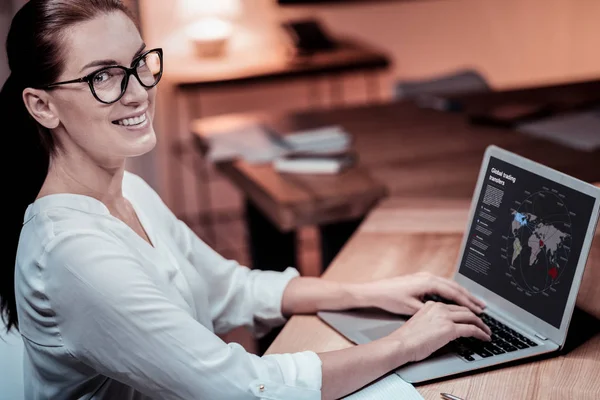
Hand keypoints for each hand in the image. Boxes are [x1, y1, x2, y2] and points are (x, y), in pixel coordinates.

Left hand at [360, 272, 485, 315]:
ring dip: (462, 293)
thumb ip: (429, 310)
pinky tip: (456, 298)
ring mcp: (425, 276)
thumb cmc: (390, 298)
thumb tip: (444, 315)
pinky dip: (452, 291)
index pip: (453, 292)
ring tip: (474, 302)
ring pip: (449, 284)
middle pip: (454, 286)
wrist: (375, 290)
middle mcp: (428, 276)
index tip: (479, 310)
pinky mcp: (421, 279)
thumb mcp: (410, 307)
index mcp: (428, 282)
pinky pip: (442, 284)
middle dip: (470, 297)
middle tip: (483, 306)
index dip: (467, 302)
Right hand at [383, 301, 491, 361]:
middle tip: (483, 324)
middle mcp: (439, 308)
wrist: (401, 344)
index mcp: (431, 305)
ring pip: (471, 317)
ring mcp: (445, 317)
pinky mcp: (449, 329)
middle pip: (464, 310)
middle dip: (477, 317)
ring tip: (487, 332)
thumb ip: (432, 321)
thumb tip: (443, 329)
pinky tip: (485, 338)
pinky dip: (481, 333)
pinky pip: (471, 329)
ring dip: (482, 325)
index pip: (454, 307)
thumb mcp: (420, 323)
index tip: (472, 318)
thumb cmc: (406, 338)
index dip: (466, 312)